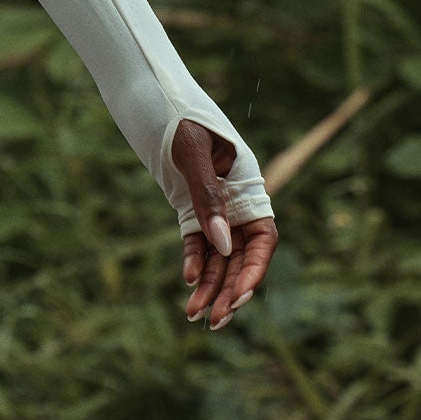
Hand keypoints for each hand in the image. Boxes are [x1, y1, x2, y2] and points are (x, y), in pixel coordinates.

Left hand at [172, 119, 278, 331]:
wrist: (157, 98)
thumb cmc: (182, 118)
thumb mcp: (195, 152)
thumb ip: (208, 197)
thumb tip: (222, 244)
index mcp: (249, 188)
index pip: (262, 240)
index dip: (255, 270)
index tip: (241, 295)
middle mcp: (236, 203)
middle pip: (240, 257)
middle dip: (230, 291)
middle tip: (216, 321)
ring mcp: (215, 209)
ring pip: (218, 256)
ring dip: (210, 286)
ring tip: (195, 315)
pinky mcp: (192, 210)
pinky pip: (197, 243)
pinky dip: (194, 262)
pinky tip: (187, 282)